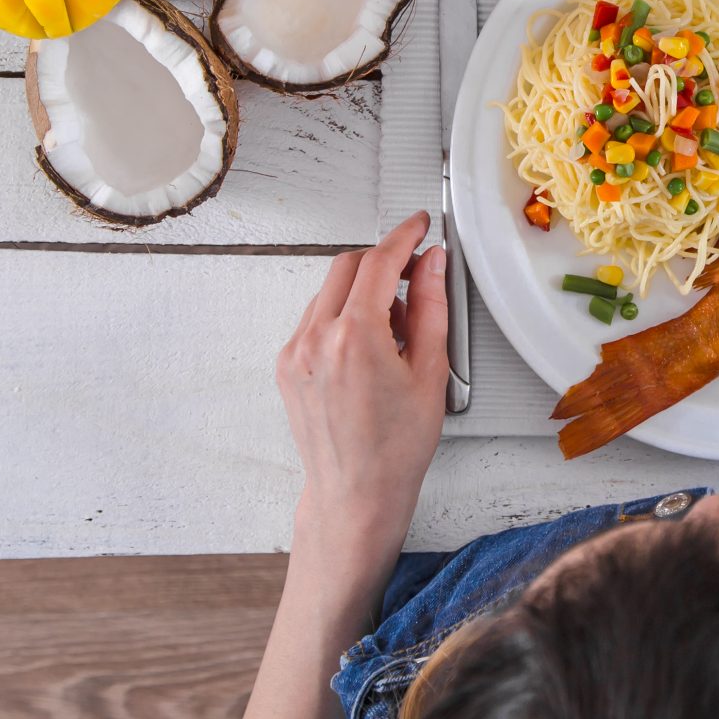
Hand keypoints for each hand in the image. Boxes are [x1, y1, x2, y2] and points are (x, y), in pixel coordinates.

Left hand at [275, 212, 449, 543]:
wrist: (356, 493)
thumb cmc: (395, 448)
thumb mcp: (430, 371)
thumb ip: (431, 307)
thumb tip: (432, 265)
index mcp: (355, 337)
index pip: (379, 262)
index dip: (404, 236)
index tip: (418, 225)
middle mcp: (316, 339)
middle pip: (348, 266)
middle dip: (383, 262)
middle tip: (414, 279)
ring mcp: (295, 352)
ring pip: (329, 291)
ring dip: (363, 292)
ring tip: (396, 334)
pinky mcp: (286, 365)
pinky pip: (315, 318)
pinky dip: (342, 317)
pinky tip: (369, 349)